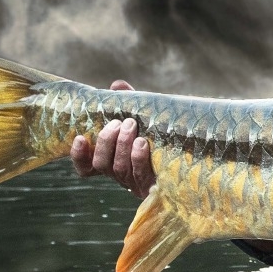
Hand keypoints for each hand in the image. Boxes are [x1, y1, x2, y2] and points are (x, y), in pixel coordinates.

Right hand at [70, 80, 155, 198]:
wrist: (194, 153)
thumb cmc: (161, 133)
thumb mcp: (143, 117)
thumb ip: (128, 103)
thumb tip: (117, 85)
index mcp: (113, 161)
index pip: (86, 166)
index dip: (79, 156)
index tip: (79, 138)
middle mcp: (121, 174)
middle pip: (101, 164)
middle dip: (106, 142)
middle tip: (117, 122)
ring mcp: (136, 182)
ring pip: (119, 169)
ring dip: (122, 145)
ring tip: (130, 125)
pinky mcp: (154, 186)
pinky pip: (141, 174)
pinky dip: (138, 157)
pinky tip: (142, 142)